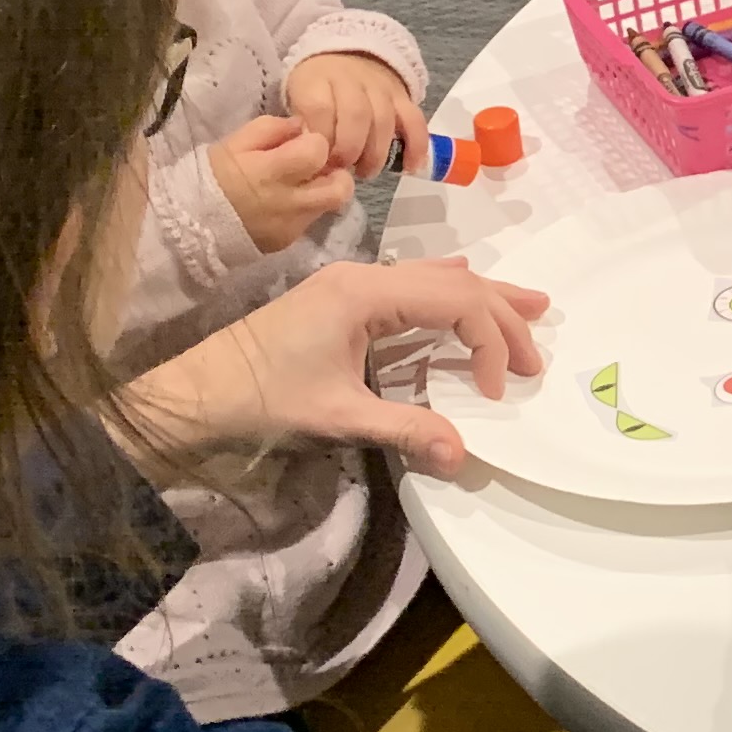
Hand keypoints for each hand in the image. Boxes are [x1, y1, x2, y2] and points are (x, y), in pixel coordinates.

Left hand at [117, 259, 549, 480]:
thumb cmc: (260, 398)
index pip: (455, 300)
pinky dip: (451, 295)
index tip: (495, 390)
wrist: (194, 391)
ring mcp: (353, 283)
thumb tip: (464, 455)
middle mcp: (365, 275)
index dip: (489, 341)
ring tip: (531, 306)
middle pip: (454, 281)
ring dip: (483, 298)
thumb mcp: (336, 417)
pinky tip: (465, 293)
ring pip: (436, 277)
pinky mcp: (343, 298)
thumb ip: (404, 429)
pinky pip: (413, 285)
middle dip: (501, 315)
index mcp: (366, 293)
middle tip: (537, 353)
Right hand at [211, 115, 352, 254]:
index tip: (303, 142)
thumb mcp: (234, 143)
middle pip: (340, 187)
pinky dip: (306, 209)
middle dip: (336, 172)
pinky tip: (287, 202)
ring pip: (330, 206)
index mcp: (272, 171)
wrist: (189, 225)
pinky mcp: (287, 241)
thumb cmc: (211, 177)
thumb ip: (271, 129)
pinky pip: (310, 221)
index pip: (319, 151)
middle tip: (319, 166)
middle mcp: (289, 202)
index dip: (316, 142)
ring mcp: (291, 225)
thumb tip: (301, 125)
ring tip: (306, 184)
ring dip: (325, 191)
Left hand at [285, 51, 427, 177]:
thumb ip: (302, 124)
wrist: (344, 55)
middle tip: (343, 169)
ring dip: (376, 153)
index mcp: (317, 80)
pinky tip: (410, 167)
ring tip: (365, 171)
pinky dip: (416, 145)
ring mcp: (381, 87)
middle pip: (356, 115)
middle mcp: (351, 80)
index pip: (320, 108)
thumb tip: (313, 157)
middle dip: (349, 149)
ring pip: (384, 120)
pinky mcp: (403, 96)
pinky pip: (414, 120)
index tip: (318, 159)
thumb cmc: (316, 87)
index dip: (321, 138)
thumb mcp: (296, 97)